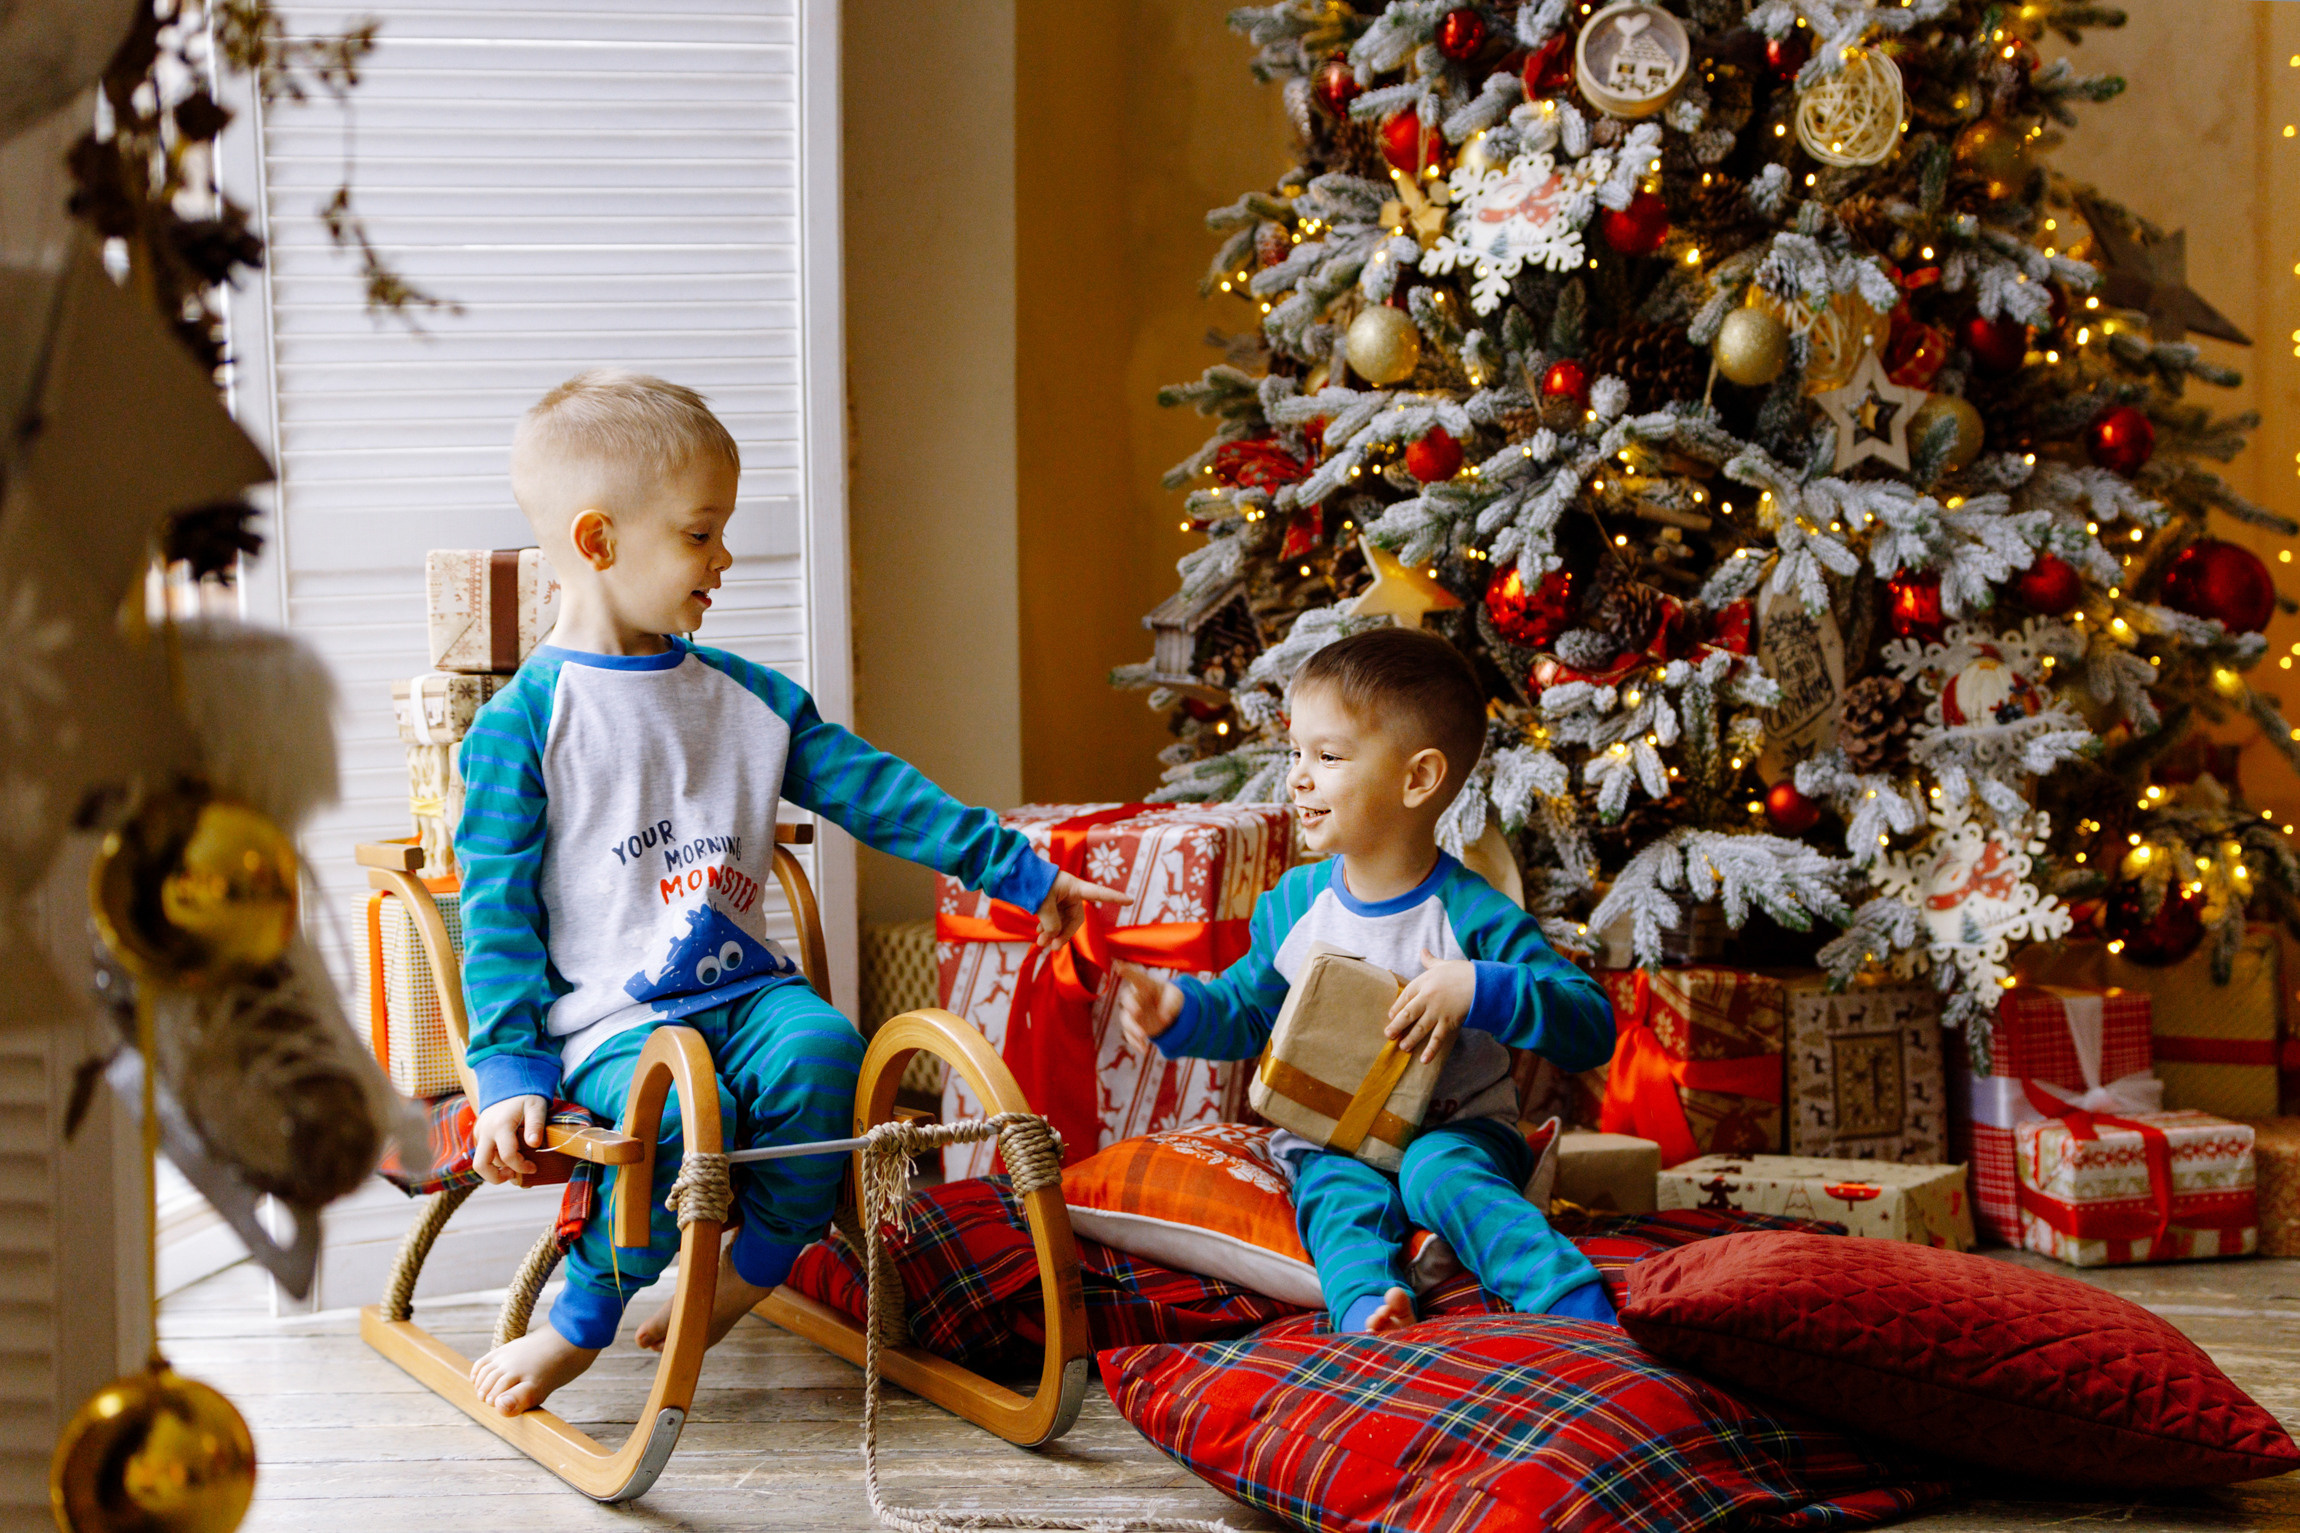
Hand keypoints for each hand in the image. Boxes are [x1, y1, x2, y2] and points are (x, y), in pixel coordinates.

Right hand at [473, 1095, 546, 1183]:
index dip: (521, 1167)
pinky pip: (483, 1154)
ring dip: (498, 1169)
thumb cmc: (526, 1095)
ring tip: (517, 1166)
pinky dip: (495, 1161)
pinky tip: (511, 1158)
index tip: (533, 1168)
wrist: (508, 1083)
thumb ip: (536, 1124)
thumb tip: (534, 1144)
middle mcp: (486, 1131)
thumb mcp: (536, 1106)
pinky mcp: (479, 1134)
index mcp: (500, 1126)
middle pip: (480, 1165)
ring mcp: (480, 1133)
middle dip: (497, 1178)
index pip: (507, 1156)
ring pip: (482, 1162)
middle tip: (515, 1175)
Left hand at [1036, 869, 1127, 949]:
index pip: (1099, 893)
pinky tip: (1039, 933)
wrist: (1014, 875)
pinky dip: (1047, 927)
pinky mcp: (1050, 901)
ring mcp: (1060, 898)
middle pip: (1075, 918)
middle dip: (1064, 933)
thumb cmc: (1032, 884)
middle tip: (1053, 947)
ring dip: (1053, 933)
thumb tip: (1054, 936)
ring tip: (1040, 943)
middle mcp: (1070, 893)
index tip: (1130, 900)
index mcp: (1075, 887)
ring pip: (1062, 920)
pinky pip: (1054, 918)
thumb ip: (1052, 923)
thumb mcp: (1042, 905)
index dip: (1115, 898)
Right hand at [1112, 961, 1183, 1054]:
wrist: (1170, 1013)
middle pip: (1128, 999)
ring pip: (1127, 1020)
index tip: (1118, 967)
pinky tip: (1144, 1050)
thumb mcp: (1176, 998)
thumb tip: (1163, 1019)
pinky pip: (1130, 1035)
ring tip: (1143, 1036)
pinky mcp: (1134, 1027)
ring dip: (1133, 1028)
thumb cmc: (1171, 998)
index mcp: (1146, 985)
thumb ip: (1170, 1005)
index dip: (1127, 971)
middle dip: (1131, 1005)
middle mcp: (1136, 998)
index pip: (1136, 977)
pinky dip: (1136, 1042)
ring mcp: (1133, 1013)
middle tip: (1137, 1011)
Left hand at [1387, 948, 1474, 1063]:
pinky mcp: (1449, 1022)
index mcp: (1424, 982)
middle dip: (1397, 1025)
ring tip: (1403, 1047)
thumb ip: (1430, 961)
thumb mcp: (1443, 965)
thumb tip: (1423, 950)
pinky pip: (1437, 1038)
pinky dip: (1431, 1050)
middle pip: (1408, 1014)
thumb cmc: (1463, 972)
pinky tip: (1424, 1060)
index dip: (1396, 1007)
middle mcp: (1427, 997)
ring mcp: (1438, 1011)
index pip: (1405, 996)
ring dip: (1410, 1039)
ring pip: (1420, 1028)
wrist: (1483, 983)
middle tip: (1388, 1035)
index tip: (1391, 1016)